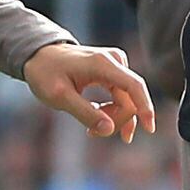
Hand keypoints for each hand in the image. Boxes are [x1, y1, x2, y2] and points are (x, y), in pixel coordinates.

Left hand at [22, 43, 155, 141]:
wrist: (39, 56)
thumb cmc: (46, 73)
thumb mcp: (60, 97)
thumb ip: (85, 113)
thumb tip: (109, 129)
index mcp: (102, 64)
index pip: (134, 86)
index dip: (145, 108)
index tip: (149, 129)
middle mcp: (114, 61)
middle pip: (129, 98)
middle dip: (116, 120)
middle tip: (92, 133)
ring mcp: (115, 65)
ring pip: (126, 100)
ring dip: (113, 118)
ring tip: (92, 131)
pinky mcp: (112, 72)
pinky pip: (121, 96)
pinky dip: (112, 111)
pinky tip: (99, 121)